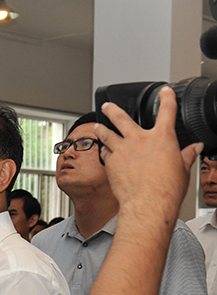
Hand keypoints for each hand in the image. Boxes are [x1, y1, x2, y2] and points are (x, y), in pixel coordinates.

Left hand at [94, 88, 203, 217]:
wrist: (147, 203)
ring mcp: (122, 150)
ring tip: (98, 126)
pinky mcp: (111, 163)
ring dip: (102, 129)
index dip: (167, 98)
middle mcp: (139, 139)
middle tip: (108, 106)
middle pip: (121, 118)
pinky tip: (104, 151)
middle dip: (113, 110)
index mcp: (162, 138)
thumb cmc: (167, 189)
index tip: (164, 92)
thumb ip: (187, 155)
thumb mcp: (183, 169)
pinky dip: (104, 151)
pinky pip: (105, 153)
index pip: (167, 111)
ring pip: (106, 134)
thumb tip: (195, 148)